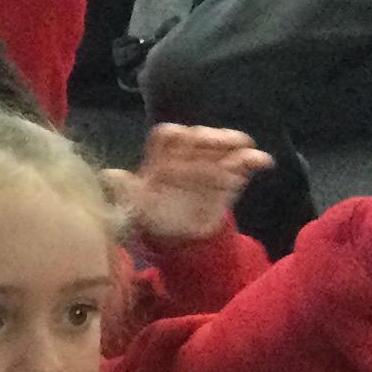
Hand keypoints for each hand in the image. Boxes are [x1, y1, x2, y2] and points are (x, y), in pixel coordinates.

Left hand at [111, 124, 270, 246]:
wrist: (179, 236)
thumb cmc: (154, 215)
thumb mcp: (135, 206)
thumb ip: (125, 189)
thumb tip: (107, 174)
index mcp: (161, 158)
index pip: (168, 136)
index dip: (177, 135)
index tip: (188, 139)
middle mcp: (186, 155)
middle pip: (198, 136)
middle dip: (210, 136)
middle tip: (223, 141)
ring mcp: (209, 163)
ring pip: (223, 145)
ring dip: (234, 142)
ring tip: (245, 146)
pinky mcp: (230, 176)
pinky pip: (242, 163)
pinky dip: (253, 159)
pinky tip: (263, 161)